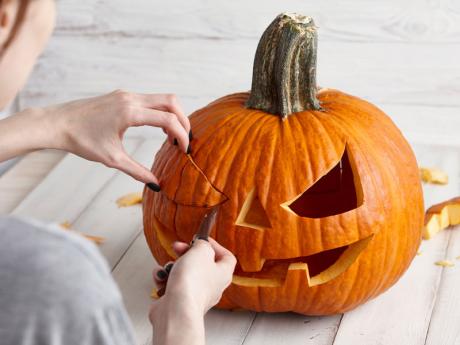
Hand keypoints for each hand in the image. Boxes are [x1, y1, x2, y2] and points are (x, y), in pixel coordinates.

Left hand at [46, 90, 189, 185]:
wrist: (56, 123)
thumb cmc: (81, 140)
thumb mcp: (112, 159)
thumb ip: (137, 171)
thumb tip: (156, 185)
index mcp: (130, 112)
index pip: (168, 120)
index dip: (181, 135)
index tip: (184, 150)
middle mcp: (130, 98)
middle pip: (171, 101)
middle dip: (183, 120)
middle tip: (184, 139)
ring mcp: (126, 94)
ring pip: (161, 98)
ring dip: (172, 115)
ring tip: (171, 137)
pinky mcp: (121, 95)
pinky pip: (149, 99)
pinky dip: (160, 112)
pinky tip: (156, 128)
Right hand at [149, 238, 235, 344]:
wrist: (176, 310)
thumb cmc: (192, 283)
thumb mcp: (201, 251)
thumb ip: (203, 244)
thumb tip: (201, 244)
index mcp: (222, 274)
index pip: (226, 257)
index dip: (215, 246)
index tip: (202, 240)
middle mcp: (211, 287)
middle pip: (201, 263)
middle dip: (186, 253)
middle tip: (177, 247)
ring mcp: (195, 295)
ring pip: (183, 273)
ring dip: (172, 266)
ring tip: (168, 267)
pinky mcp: (178, 302)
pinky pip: (171, 285)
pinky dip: (164, 279)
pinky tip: (161, 277)